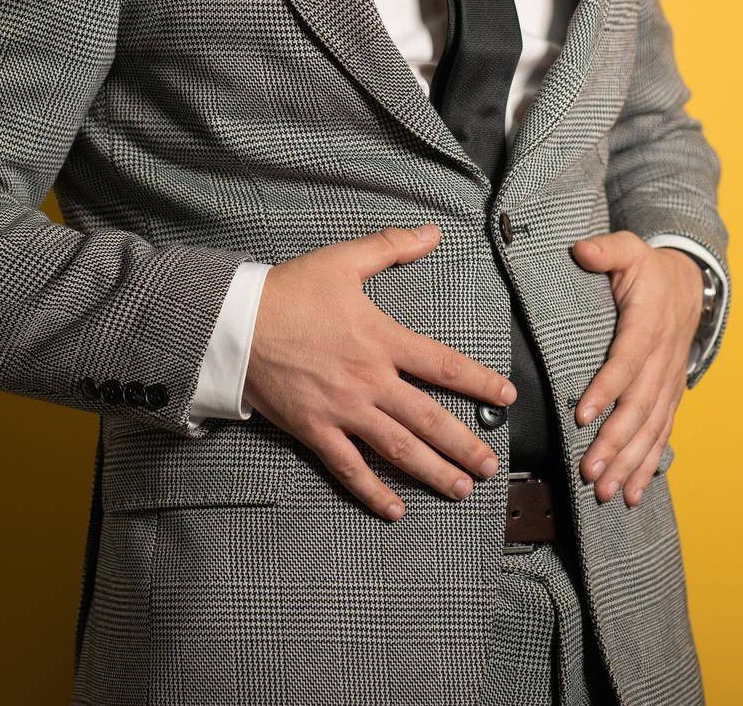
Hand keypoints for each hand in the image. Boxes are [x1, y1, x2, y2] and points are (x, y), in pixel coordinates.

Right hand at [243, 223, 515, 519]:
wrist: (236, 323)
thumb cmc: (290, 290)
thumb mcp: (343, 260)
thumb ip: (392, 246)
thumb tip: (434, 232)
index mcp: (381, 339)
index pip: (442, 365)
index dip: (479, 382)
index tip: (507, 397)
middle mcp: (369, 380)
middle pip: (428, 418)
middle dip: (463, 444)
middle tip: (490, 465)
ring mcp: (343, 410)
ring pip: (398, 448)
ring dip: (433, 471)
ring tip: (462, 489)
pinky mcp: (315, 430)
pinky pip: (349, 468)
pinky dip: (373, 491)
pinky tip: (396, 510)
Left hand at [569, 231, 702, 507]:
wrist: (689, 284)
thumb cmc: (648, 269)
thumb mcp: (628, 248)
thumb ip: (605, 250)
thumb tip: (580, 250)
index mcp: (647, 325)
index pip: (627, 360)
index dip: (607, 387)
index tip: (583, 413)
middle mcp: (661, 360)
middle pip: (638, 407)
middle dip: (614, 443)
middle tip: (589, 470)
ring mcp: (668, 383)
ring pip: (650, 429)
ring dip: (629, 463)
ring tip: (606, 490)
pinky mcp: (669, 397)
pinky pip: (661, 435)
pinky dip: (648, 466)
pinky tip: (633, 493)